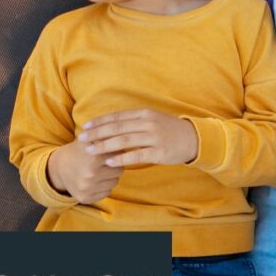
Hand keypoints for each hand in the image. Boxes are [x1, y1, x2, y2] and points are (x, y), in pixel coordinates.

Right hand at [46, 138, 122, 203]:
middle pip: (119, 170)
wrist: (58, 168)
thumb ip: (107, 137)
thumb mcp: (89, 139)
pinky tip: (95, 180)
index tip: (109, 151)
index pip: (119, 157)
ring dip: (110, 177)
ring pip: (114, 182)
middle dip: (114, 165)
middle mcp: (90, 175)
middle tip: (104, 162)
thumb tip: (126, 136)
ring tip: (99, 171)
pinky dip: (104, 186)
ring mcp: (88, 189)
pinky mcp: (86, 198)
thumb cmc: (78, 151)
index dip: (115, 153)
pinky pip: (107, 192)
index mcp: (93, 158)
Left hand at [81, 109, 198, 166]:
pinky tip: (108, 162)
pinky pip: (136, 156)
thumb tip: (110, 125)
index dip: (100, 122)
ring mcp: (154, 137)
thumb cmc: (169, 130)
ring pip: (124, 141)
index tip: (86, 126)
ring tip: (90, 151)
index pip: (117, 116)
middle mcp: (148, 123)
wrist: (193, 139)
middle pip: (117, 128)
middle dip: (97, 133)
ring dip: (104, 146)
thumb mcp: (152, 120)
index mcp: (145, 113)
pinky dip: (120, 159)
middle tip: (82, 139)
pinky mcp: (159, 152)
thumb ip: (134, 121)